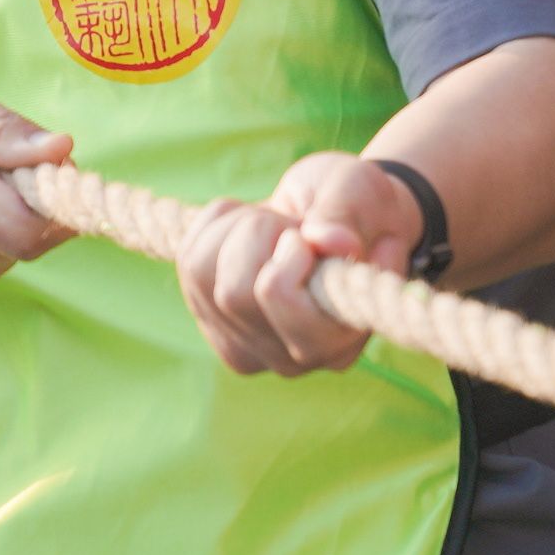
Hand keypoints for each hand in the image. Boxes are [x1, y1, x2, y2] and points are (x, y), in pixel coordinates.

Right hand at [0, 77, 73, 285]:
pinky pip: (8, 255)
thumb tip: (62, 151)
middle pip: (31, 240)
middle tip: (17, 159)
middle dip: (44, 201)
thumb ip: (3, 129)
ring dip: (26, 211)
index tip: (49, 161)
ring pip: (24, 248)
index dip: (56, 198)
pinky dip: (10, 226)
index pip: (26, 226)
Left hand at [181, 151, 425, 376]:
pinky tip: (249, 228)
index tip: (306, 235)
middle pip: (233, 292)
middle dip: (258, 233)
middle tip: (293, 225)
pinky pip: (187, 260)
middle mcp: (291, 358)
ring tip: (275, 226)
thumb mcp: (367, 197)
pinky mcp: (210, 319)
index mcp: (341, 340)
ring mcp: (245, 343)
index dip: (287, 255)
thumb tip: (330, 241)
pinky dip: (214, 227)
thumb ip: (350, 218)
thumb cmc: (361, 210)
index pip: (280, 302)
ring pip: (201, 275)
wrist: (336, 213)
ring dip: (236, 228)